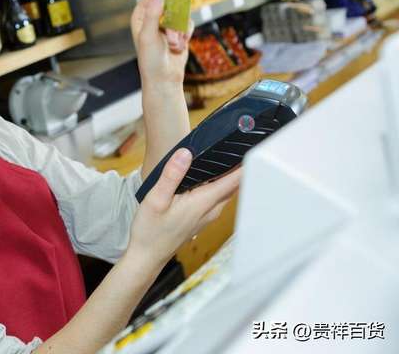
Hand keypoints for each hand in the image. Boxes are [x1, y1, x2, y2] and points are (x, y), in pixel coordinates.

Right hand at [126, 148, 240, 271]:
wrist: (147, 256)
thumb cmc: (150, 231)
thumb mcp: (156, 199)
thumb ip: (172, 175)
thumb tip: (186, 153)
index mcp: (203, 202)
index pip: (234, 179)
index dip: (245, 162)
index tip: (251, 145)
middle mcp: (211, 209)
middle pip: (234, 184)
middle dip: (238, 164)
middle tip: (236, 144)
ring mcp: (208, 215)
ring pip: (226, 190)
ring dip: (228, 174)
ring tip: (223, 154)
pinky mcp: (202, 217)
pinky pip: (217, 197)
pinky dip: (218, 183)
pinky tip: (207, 176)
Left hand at [130, 0, 193, 85]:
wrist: (164, 79)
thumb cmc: (150, 60)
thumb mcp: (148, 35)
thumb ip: (153, 14)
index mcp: (140, 15)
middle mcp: (153, 17)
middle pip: (170, 0)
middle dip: (175, 16)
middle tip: (171, 31)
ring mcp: (166, 23)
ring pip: (181, 13)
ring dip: (179, 29)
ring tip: (172, 44)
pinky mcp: (178, 31)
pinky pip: (188, 23)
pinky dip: (185, 35)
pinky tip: (178, 46)